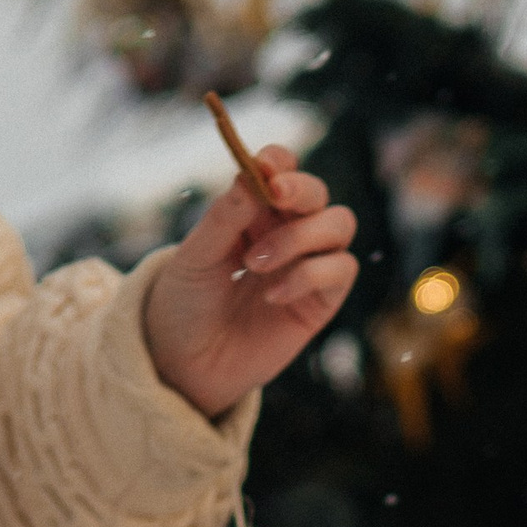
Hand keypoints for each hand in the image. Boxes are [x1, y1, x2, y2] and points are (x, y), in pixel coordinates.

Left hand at [143, 153, 357, 416]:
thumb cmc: (185, 305)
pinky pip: (341, 269)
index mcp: (253, 211)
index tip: (265, 167)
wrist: (187, 364)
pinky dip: (309, 275)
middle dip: (299, 189)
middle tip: (274, 195)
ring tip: (255, 264)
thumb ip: (226, 215)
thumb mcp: (196, 255)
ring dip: (300, 235)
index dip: (280, 162)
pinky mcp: (322, 301)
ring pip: (339, 224)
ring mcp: (307, 264)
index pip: (281, 169)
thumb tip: (256, 172)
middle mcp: (286, 231)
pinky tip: (272, 295)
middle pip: (317, 192)